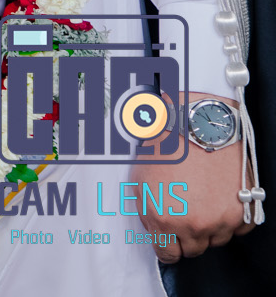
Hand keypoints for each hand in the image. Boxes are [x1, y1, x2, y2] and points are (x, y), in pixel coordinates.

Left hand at [133, 95, 257, 261]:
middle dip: (186, 238)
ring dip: (208, 229)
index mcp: (164, 220)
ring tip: (201, 203)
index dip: (166, 248)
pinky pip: (237, 230)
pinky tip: (219, 201)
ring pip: (216, 241)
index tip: (167, 242)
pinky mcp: (243, 212)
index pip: (168, 255)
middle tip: (183, 217)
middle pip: (193, 251)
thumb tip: (156, 234)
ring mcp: (221, 220)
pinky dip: (229, 220)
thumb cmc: (165, 150)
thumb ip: (148, 216)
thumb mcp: (140, 183)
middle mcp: (195, 225)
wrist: (196, 128)